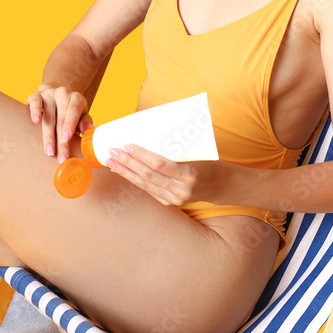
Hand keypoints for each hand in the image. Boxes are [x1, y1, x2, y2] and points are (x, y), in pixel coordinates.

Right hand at [26, 84, 94, 162]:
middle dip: (61, 141)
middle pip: (61, 119)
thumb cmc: (70, 110)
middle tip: (61, 158)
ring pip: (47, 116)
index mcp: (76, 99)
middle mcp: (63, 94)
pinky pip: (35, 102)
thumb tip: (90, 129)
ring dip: (48, 136)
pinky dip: (35, 111)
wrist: (55, 95)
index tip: (67, 139)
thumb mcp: (81, 114)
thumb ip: (85, 122)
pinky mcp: (36, 96)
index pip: (73, 111)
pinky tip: (35, 121)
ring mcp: (49, 94)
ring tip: (49, 151)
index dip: (70, 125)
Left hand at [105, 143, 229, 207]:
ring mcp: (175, 199)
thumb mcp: (196, 152)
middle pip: (148, 176)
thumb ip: (176, 148)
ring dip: (126, 173)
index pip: (160, 165)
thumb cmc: (208, 162)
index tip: (128, 144)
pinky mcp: (170, 203)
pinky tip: (123, 172)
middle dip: (128, 163)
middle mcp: (182, 190)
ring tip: (112, 162)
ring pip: (145, 185)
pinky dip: (135, 180)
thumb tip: (150, 130)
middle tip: (112, 151)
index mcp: (190, 175)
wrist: (221, 185)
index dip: (142, 155)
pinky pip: (149, 191)